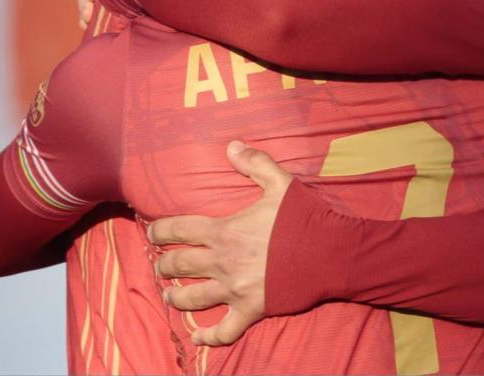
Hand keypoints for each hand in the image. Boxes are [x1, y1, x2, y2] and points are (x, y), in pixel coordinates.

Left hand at [149, 141, 291, 346]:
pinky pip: (224, 331)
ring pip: (192, 298)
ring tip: (168, 294)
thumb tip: (231, 145)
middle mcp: (223, 262)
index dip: (159, 231)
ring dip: (175, 296)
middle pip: (178, 265)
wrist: (331, 253)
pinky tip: (197, 339)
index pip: (178, 230)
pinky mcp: (251, 310)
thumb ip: (254, 163)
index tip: (151, 233)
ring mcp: (235, 289)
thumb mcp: (280, 183)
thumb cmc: (304, 218)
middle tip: (160, 263)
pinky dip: (208, 338)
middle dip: (163, 264)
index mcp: (225, 231)